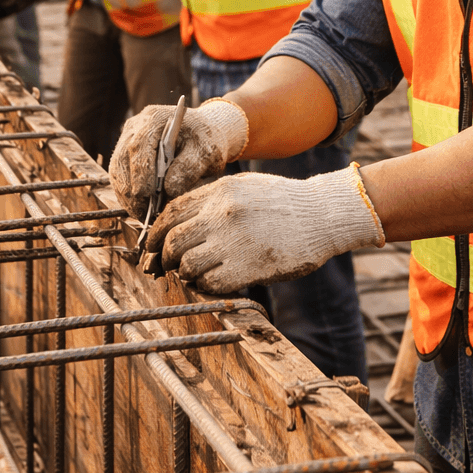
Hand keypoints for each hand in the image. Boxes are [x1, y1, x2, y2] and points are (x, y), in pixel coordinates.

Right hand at [109, 99, 247, 217]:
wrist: (201, 132)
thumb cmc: (205, 140)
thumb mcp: (206, 151)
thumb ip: (189, 168)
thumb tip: (168, 189)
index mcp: (153, 118)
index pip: (139, 146)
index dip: (141, 172)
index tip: (148, 195)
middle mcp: (134, 127)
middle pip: (122, 160)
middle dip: (132, 190)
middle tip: (144, 214)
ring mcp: (126, 140)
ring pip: (117, 171)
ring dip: (127, 196)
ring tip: (142, 216)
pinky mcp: (125, 155)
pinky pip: (120, 177)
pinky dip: (128, 195)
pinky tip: (140, 209)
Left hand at [148, 162, 384, 291]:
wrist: (321, 215)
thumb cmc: (282, 202)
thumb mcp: (243, 186)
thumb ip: (210, 200)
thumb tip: (177, 222)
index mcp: (219, 192)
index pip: (170, 214)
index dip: (154, 234)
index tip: (151, 246)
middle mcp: (222, 214)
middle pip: (172, 242)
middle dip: (164, 258)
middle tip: (166, 266)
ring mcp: (234, 241)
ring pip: (186, 265)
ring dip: (185, 273)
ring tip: (195, 273)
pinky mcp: (247, 267)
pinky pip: (210, 283)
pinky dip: (206, 285)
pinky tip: (215, 280)